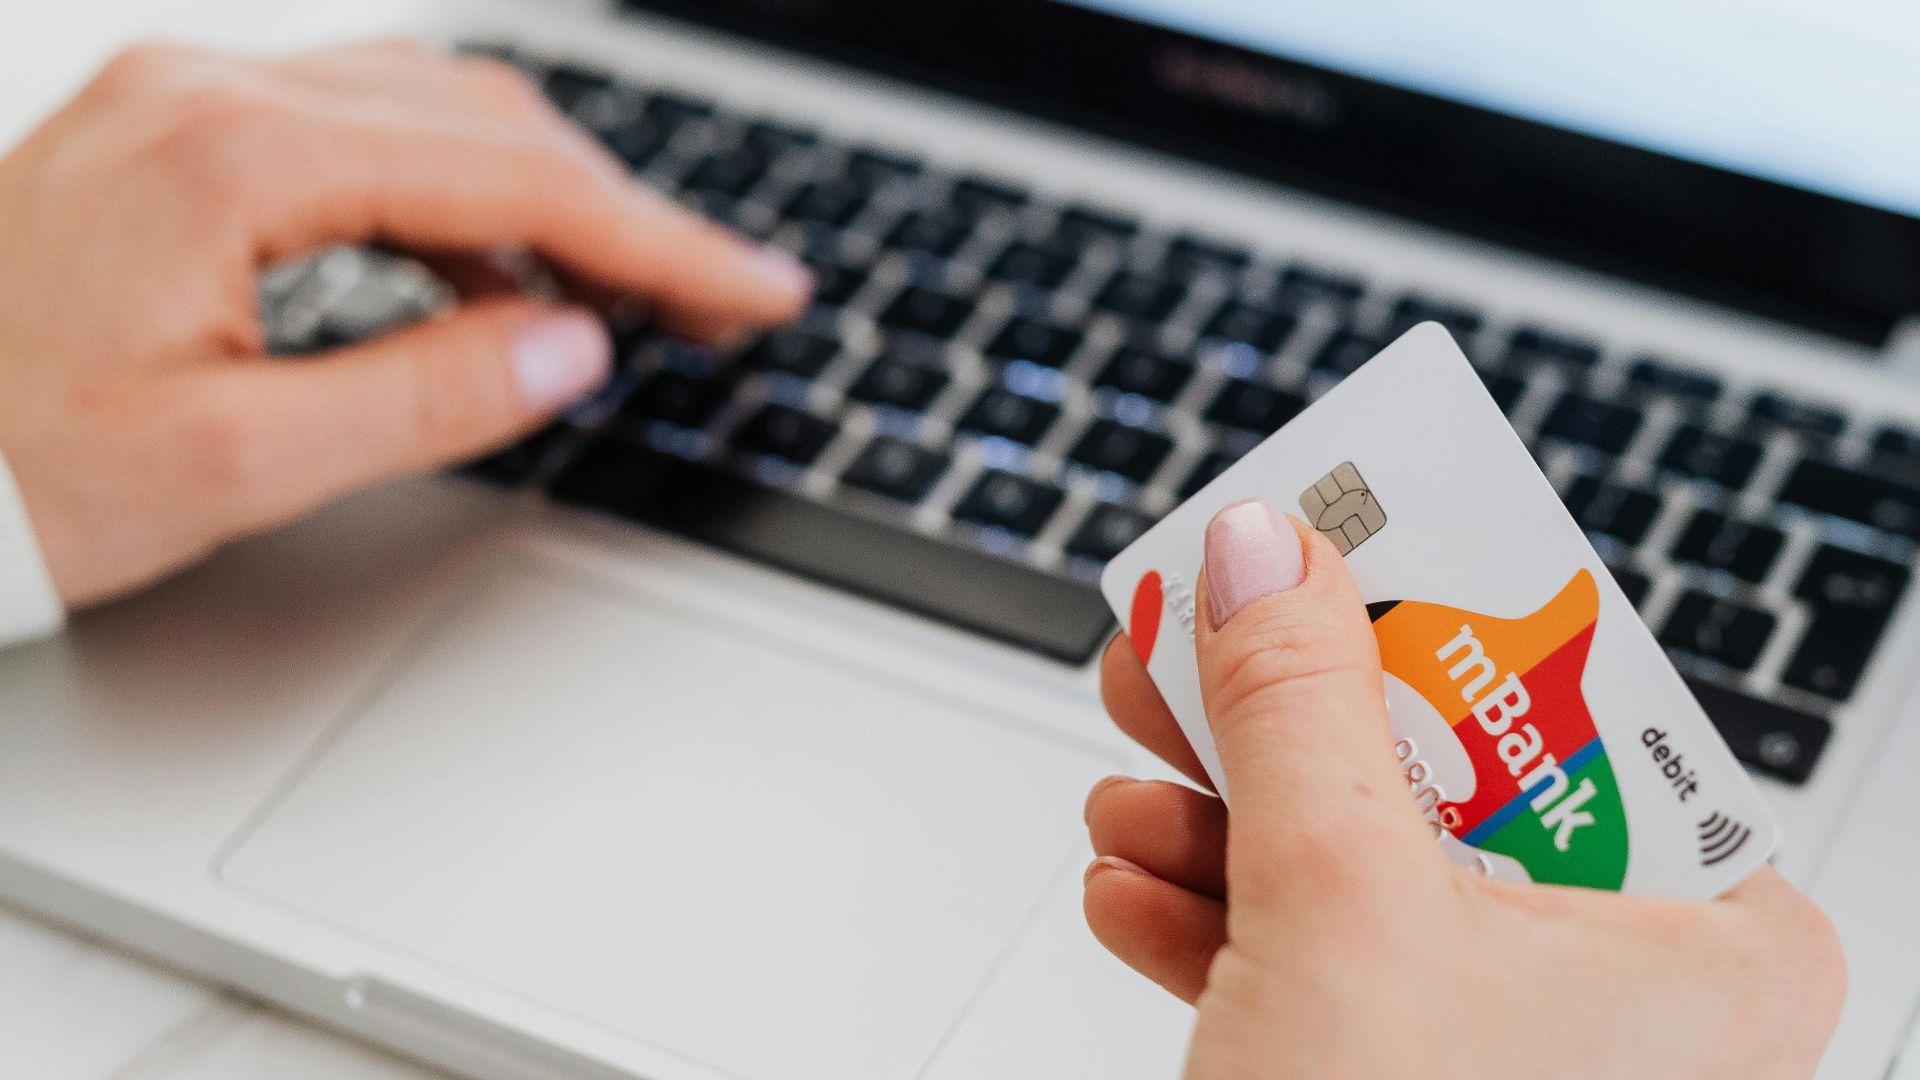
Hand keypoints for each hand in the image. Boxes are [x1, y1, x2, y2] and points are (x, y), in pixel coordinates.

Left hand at [0, 41, 809, 606]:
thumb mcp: (227, 468)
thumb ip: (421, 397)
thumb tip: (572, 341)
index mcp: (228, 159)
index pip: (512, 178)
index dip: (660, 238)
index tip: (756, 287)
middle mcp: (207, 94)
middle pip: (484, 116)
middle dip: (623, 207)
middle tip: (717, 295)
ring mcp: (183, 101)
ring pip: (429, 109)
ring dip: (545, 194)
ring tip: (623, 292)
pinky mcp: (172, 133)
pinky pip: (358, 132)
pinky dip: (454, 197)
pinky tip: (489, 271)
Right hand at [1084, 500, 1844, 1077]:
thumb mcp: (1339, 905)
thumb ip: (1297, 702)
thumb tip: (1267, 551)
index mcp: (1707, 941)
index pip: (1569, 695)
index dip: (1431, 599)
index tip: (1330, 524)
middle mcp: (1625, 991)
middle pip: (1434, 772)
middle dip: (1282, 713)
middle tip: (1197, 621)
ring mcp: (1504, 1046)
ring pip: (1355, 865)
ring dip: (1222, 815)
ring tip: (1135, 772)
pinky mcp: (1400, 1079)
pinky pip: (1312, 960)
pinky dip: (1217, 917)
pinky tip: (1136, 883)